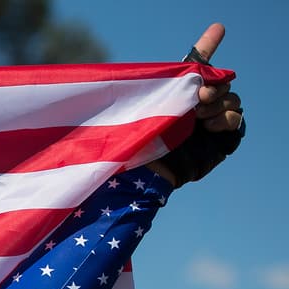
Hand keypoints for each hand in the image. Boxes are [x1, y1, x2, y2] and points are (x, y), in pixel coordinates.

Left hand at [150, 23, 244, 186]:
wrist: (154, 165)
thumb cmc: (146, 136)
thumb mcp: (157, 102)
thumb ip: (177, 84)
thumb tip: (198, 69)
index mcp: (181, 92)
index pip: (198, 64)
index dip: (207, 45)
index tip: (217, 29)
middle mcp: (198, 103)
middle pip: (221, 82)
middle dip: (213, 86)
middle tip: (199, 96)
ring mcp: (212, 118)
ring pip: (231, 99)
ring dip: (217, 104)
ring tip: (198, 115)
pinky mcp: (223, 135)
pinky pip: (236, 118)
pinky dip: (224, 119)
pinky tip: (208, 126)